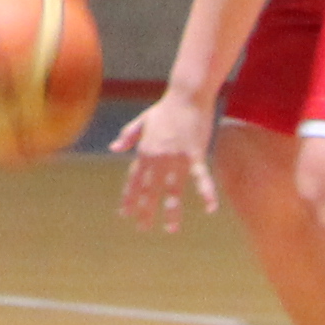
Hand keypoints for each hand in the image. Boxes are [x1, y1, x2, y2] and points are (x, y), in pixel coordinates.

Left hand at [113, 89, 220, 231]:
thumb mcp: (142, 120)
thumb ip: (128, 136)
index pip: (134, 180)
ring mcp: (176, 157)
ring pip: (172, 190)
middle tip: (143, 228)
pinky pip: (200, 178)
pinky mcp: (194, 154)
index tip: (125, 214)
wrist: (186, 95)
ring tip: (171, 229)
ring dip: (172, 211)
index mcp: (145, 151)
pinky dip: (206, 193)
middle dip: (145, 210)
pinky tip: (211, 208)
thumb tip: (113, 147)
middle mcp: (157, 158)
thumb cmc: (166, 108)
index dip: (129, 197)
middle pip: (150, 189)